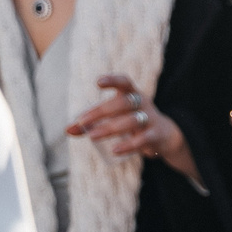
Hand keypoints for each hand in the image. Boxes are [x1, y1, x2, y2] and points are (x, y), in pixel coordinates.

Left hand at [70, 74, 196, 184]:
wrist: (164, 135)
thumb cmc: (133, 122)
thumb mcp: (115, 118)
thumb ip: (92, 123)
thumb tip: (67, 130)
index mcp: (132, 95)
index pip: (125, 82)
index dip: (113, 80)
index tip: (98, 83)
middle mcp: (143, 104)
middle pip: (123, 103)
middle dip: (101, 112)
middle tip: (82, 122)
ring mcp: (151, 119)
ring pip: (131, 121)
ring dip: (110, 128)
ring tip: (92, 137)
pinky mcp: (155, 135)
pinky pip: (143, 139)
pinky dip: (128, 145)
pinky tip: (114, 150)